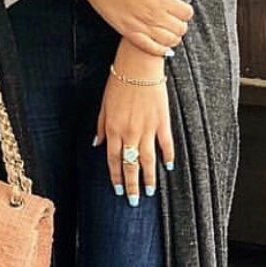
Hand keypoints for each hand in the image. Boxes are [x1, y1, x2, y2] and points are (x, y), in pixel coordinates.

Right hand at [63, 0, 196, 57]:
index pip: (187, 13)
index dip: (186, 10)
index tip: (181, 7)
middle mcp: (154, 15)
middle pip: (180, 28)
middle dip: (181, 24)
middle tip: (175, 19)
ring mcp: (141, 25)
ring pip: (169, 41)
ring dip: (174, 37)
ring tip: (170, 31)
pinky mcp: (128, 32)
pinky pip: (150, 48)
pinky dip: (160, 51)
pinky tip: (164, 48)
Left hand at [93, 44, 173, 202]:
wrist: (138, 65)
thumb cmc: (119, 82)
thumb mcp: (104, 105)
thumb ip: (101, 126)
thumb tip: (96, 144)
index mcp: (113, 129)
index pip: (113, 160)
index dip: (116, 178)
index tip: (119, 191)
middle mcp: (129, 132)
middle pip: (130, 165)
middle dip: (132, 185)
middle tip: (135, 201)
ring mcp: (147, 128)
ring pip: (148, 160)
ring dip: (149, 178)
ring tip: (150, 192)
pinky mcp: (162, 121)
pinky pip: (166, 144)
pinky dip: (168, 156)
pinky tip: (169, 167)